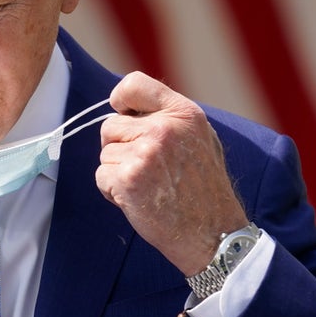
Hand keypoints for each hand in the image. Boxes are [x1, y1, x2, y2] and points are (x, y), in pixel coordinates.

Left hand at [96, 72, 247, 275]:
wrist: (214, 233)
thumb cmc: (205, 189)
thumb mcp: (200, 139)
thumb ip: (169, 118)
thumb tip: (129, 106)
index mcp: (184, 113)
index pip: (134, 84)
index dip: (121, 99)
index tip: (123, 113)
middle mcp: (164, 128)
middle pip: (111, 125)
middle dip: (120, 147)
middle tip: (148, 169)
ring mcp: (145, 153)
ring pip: (105, 153)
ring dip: (117, 172)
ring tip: (148, 186)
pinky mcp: (128, 179)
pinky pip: (101, 176)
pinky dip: (113, 191)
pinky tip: (139, 200)